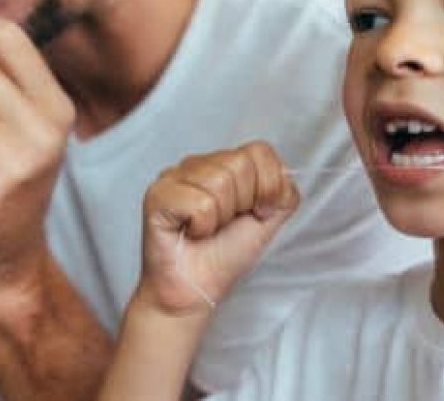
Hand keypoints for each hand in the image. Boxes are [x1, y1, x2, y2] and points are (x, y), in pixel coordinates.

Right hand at [137, 142, 299, 315]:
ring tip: (205, 230)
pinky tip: (190, 233)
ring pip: (220, 182)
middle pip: (240, 164)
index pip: (259, 151)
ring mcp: (173, 176)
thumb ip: (282, 192)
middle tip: (223, 224)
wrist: (195, 292)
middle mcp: (196, 164)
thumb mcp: (267, 220)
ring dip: (220, 218)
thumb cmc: (223, 257)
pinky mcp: (157, 195)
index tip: (255, 213)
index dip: (266, 187)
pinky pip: (200, 203)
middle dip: (242, 204)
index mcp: (222, 164)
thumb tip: (285, 174)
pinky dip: (202, 227)